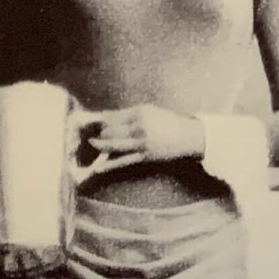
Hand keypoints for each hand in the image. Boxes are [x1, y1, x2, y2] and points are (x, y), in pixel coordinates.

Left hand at [76, 104, 203, 172]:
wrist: (188, 136)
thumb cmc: (168, 121)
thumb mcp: (150, 111)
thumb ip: (129, 113)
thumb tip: (107, 116)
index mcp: (140, 113)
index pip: (113, 116)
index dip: (100, 120)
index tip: (90, 121)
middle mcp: (139, 127)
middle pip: (110, 130)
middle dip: (99, 132)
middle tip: (91, 133)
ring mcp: (141, 143)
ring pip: (114, 145)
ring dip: (100, 145)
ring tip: (92, 143)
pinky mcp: (144, 156)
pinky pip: (123, 161)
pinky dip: (109, 164)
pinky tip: (98, 167)